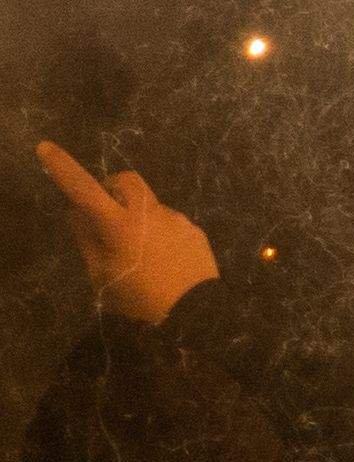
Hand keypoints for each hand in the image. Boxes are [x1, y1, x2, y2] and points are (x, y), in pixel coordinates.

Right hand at [37, 142, 218, 324]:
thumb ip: (88, 241)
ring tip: (143, 255)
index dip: (63, 168)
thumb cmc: (142, 301)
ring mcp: (175, 219)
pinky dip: (162, 237)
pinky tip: (166, 263)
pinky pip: (171, 225)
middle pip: (126, 181)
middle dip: (112, 188)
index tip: (46, 148)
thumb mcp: (103, 278)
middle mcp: (148, 214)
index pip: (84, 189)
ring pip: (150, 207)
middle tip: (108, 212)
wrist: (199, 313)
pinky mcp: (194, 231)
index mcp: (119, 226)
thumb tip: (77, 214)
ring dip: (140, 220)